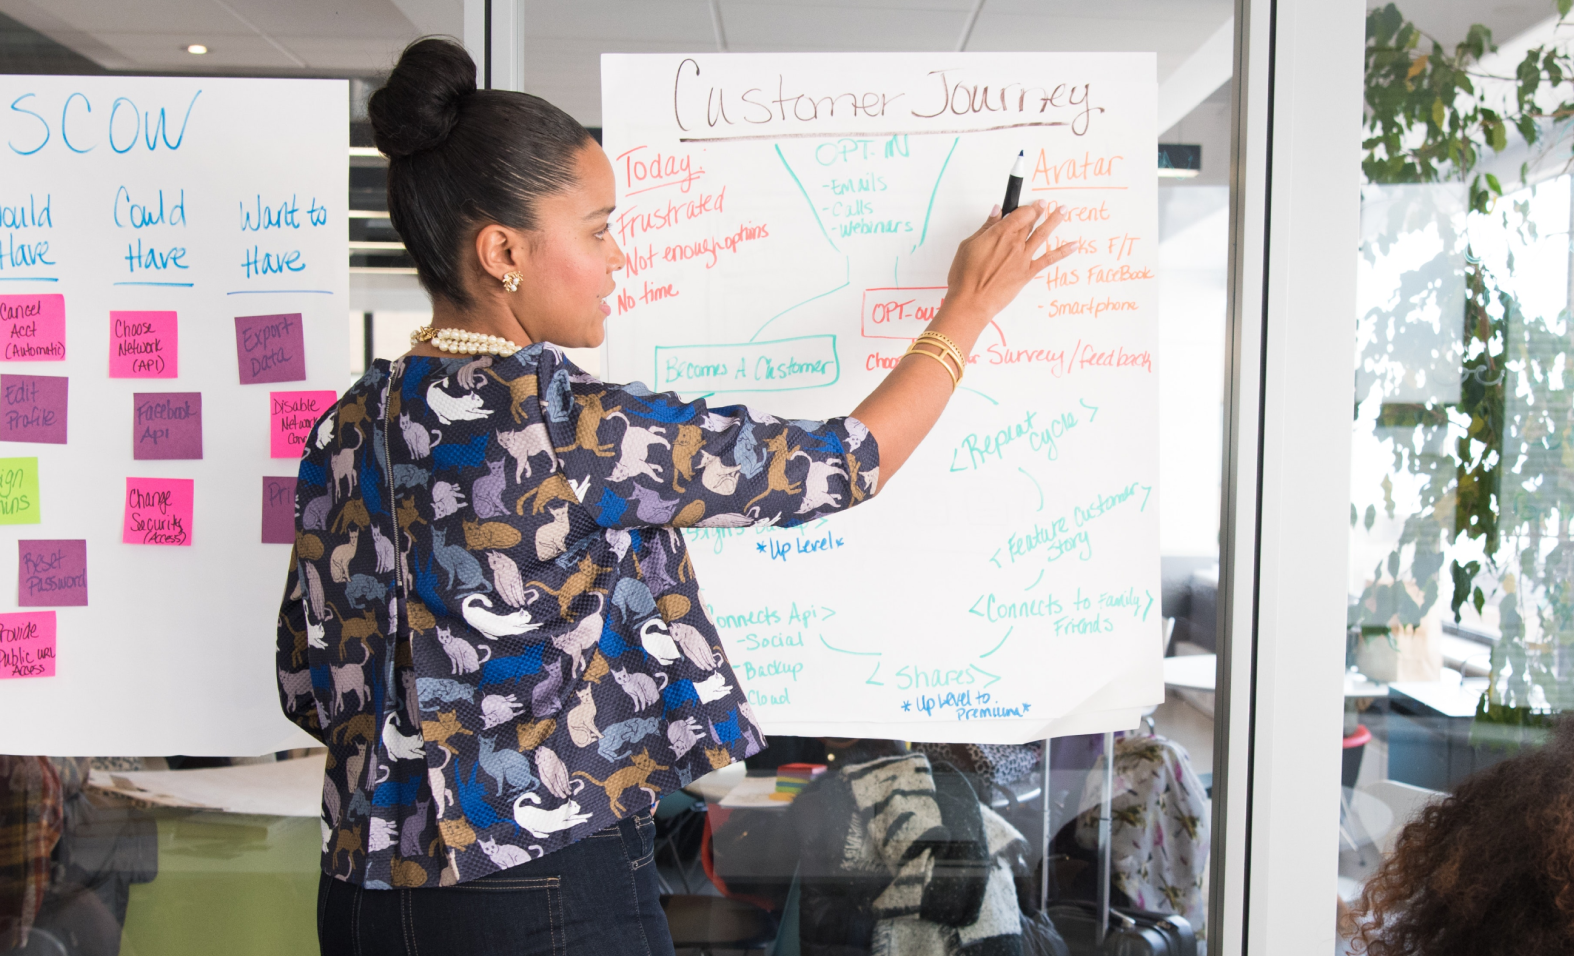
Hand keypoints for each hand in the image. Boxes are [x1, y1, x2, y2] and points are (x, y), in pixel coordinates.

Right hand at [942, 200, 1072, 327]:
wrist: (971, 301)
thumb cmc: (964, 276)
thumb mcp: (968, 245)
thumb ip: (986, 227)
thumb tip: (996, 211)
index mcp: (1000, 233)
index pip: (1019, 213)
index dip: (1025, 207)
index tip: (1029, 203)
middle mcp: (1015, 243)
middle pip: (1030, 222)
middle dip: (1038, 211)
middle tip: (1045, 204)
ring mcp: (1023, 258)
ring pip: (1042, 234)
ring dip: (1054, 221)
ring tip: (1064, 211)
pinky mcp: (1027, 273)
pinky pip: (1048, 259)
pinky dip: (1062, 251)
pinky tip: (1073, 245)